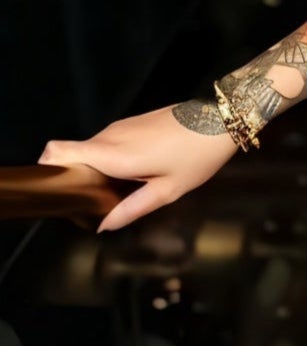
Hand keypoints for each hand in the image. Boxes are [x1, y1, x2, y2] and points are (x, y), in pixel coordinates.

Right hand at [39, 104, 236, 232]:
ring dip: (93, 169)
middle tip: (93, 201)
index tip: (58, 192)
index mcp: (113, 154)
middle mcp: (109, 137)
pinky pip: (106, 144)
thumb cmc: (198, 155)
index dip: (47, 170)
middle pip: (70, 156)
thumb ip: (132, 209)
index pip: (57, 151)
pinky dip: (108, 159)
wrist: (220, 119)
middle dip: (74, 178)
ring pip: (89, 150)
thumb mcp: (168, 190)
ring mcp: (118, 127)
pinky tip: (131, 173)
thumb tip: (105, 225)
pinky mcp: (129, 123)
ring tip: (117, 189)